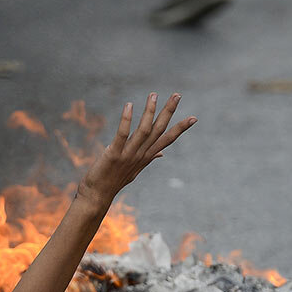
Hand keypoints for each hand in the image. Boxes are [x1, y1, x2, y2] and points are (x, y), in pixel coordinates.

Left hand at [77, 93, 194, 201]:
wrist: (98, 196)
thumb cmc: (114, 181)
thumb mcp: (134, 169)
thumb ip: (148, 158)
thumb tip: (161, 153)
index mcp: (146, 157)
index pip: (167, 139)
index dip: (180, 128)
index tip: (194, 117)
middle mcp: (140, 155)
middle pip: (158, 130)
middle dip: (168, 112)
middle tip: (177, 95)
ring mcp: (128, 155)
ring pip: (143, 130)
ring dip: (149, 112)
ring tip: (154, 95)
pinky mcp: (113, 155)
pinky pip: (122, 135)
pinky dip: (126, 120)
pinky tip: (129, 106)